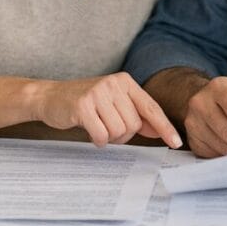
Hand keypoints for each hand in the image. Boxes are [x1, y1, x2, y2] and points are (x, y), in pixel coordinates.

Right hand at [35, 72, 181, 148]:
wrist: (50, 96)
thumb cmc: (86, 103)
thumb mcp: (114, 103)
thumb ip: (137, 115)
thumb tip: (160, 131)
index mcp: (125, 82)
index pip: (151, 107)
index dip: (164, 127)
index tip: (176, 143)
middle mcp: (114, 84)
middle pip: (133, 125)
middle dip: (123, 135)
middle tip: (107, 127)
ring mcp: (97, 93)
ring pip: (118, 132)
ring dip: (108, 137)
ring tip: (97, 126)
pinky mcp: (82, 106)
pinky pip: (101, 136)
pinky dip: (97, 140)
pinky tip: (89, 130)